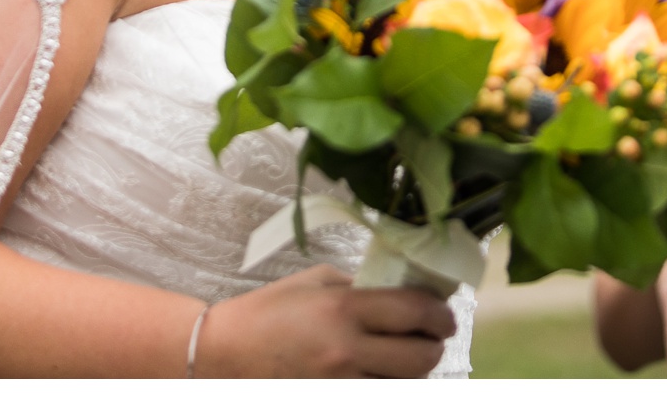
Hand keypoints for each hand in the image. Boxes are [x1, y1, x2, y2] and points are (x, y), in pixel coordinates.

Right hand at [192, 265, 454, 377]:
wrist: (222, 353)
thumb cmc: (267, 312)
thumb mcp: (315, 283)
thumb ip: (361, 288)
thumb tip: (404, 293)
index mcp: (342, 309)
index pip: (416, 312)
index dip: (441, 315)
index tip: (444, 316)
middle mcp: (345, 350)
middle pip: (422, 358)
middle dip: (433, 346)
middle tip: (430, 337)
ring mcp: (338, 384)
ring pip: (404, 384)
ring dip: (412, 371)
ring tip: (402, 356)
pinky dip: (386, 383)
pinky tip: (379, 372)